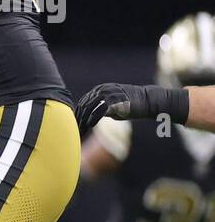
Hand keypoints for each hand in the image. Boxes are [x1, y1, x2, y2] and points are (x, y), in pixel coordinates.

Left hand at [74, 83, 188, 135]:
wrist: (149, 100)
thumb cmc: (131, 105)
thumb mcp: (112, 106)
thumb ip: (99, 109)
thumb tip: (88, 118)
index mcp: (99, 89)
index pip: (83, 102)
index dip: (77, 114)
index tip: (73, 125)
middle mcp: (101, 90)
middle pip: (84, 105)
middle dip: (78, 119)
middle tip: (73, 131)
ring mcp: (108, 94)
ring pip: (90, 108)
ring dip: (83, 121)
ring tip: (79, 131)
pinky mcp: (115, 100)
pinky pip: (100, 111)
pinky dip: (93, 119)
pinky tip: (89, 126)